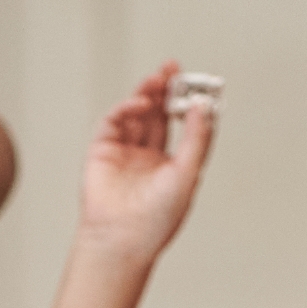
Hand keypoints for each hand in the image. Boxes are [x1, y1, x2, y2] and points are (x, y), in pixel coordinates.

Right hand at [77, 62, 215, 259]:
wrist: (122, 239)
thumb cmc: (157, 219)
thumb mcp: (188, 174)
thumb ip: (197, 139)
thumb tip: (203, 106)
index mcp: (172, 164)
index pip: (183, 125)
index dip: (189, 103)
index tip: (199, 86)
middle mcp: (148, 156)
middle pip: (160, 113)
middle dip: (167, 89)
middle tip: (174, 68)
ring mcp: (124, 152)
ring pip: (138, 113)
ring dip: (148, 93)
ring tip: (158, 79)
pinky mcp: (103, 150)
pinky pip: (115, 121)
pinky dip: (126, 107)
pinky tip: (140, 103)